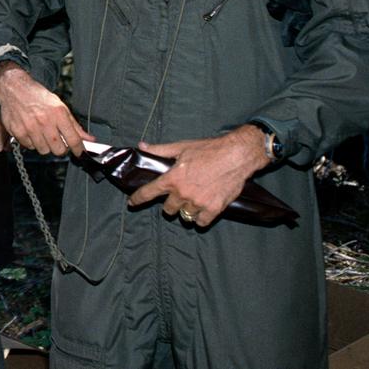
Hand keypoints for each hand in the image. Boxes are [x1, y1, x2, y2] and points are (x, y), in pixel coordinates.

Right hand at [0, 61, 90, 155]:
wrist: (14, 88)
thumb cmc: (38, 96)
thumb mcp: (60, 106)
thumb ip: (74, 125)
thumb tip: (89, 139)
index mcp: (58, 113)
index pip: (73, 139)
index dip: (79, 149)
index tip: (79, 152)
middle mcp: (44, 121)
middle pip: (58, 150)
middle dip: (60, 148)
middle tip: (57, 141)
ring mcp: (30, 127)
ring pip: (43, 150)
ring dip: (45, 145)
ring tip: (42, 134)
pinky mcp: (18, 131)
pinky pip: (29, 146)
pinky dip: (31, 142)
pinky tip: (31, 131)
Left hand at [128, 126, 270, 226]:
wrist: (236, 156)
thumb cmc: (208, 150)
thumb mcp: (181, 147)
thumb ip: (160, 150)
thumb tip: (142, 146)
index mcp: (172, 178)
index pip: (149, 192)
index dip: (138, 199)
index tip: (132, 203)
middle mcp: (183, 193)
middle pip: (168, 209)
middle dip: (169, 204)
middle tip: (177, 196)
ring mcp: (198, 203)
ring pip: (184, 216)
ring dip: (185, 210)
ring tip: (192, 201)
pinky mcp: (214, 209)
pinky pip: (201, 222)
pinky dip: (200, 218)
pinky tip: (202, 210)